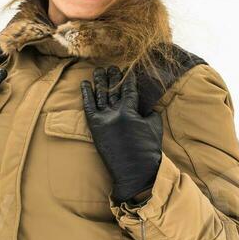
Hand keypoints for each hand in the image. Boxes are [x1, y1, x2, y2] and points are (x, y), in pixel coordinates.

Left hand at [80, 66, 162, 204]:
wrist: (135, 173)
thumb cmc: (148, 151)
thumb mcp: (154, 127)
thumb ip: (149, 112)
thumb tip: (144, 104)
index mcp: (131, 110)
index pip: (129, 88)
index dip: (129, 78)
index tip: (127, 69)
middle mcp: (115, 112)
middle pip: (113, 89)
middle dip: (113, 77)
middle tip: (112, 67)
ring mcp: (103, 120)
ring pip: (100, 95)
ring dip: (99, 81)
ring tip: (98, 70)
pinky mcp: (95, 128)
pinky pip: (88, 107)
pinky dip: (85, 95)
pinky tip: (84, 84)